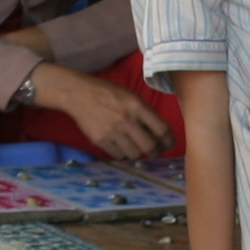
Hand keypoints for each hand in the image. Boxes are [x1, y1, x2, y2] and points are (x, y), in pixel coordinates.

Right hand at [32, 63, 172, 158]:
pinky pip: (118, 155)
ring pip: (135, 154)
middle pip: (150, 147)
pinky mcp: (101, 140)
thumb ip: (145, 113)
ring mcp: (113, 131)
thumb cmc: (108, 93)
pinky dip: (122, 153)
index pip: (162, 130)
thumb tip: (160, 134)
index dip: (169, 141)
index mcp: (137, 106)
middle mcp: (127, 120)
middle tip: (155, 152)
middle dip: (156, 152)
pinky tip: (120, 145)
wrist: (79, 94)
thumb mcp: (131, 96)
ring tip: (135, 147)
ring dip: (138, 152)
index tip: (169, 145)